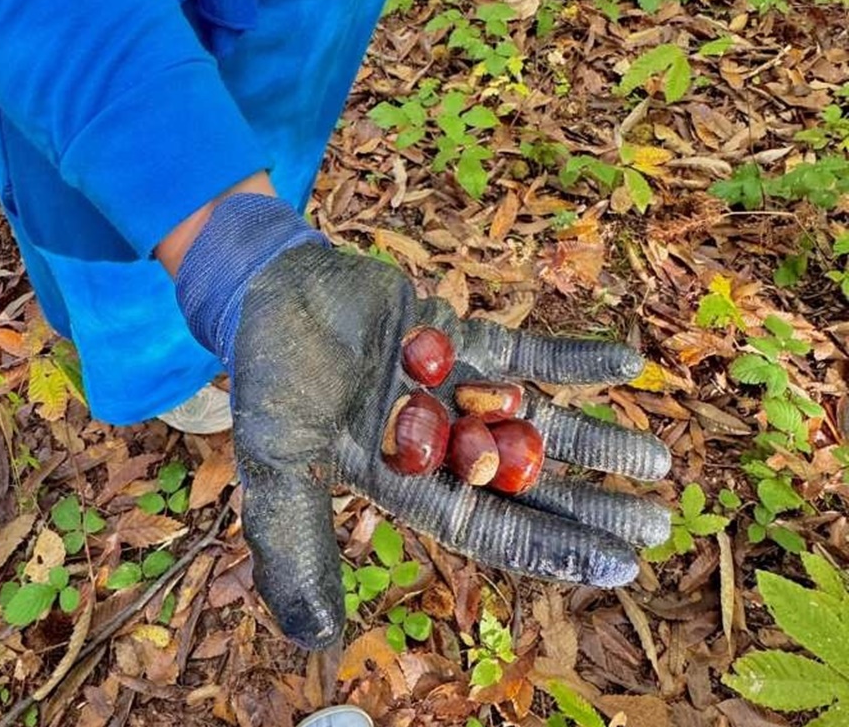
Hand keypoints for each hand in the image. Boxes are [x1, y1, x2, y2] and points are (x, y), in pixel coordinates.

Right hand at [174, 195, 670, 649]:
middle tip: (658, 521)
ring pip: (534, 422)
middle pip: (525, 483)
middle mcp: (436, 443)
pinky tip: (628, 364)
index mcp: (402, 481)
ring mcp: (452, 390)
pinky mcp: (458, 337)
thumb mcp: (279, 463)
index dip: (552, 547)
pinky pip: (525, 351)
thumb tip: (315, 640)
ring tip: (657, 458)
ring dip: (594, 439)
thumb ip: (294, 545)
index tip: (620, 565)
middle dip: (588, 503)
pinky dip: (572, 359)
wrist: (269, 286)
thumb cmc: (269, 376)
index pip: (488, 527)